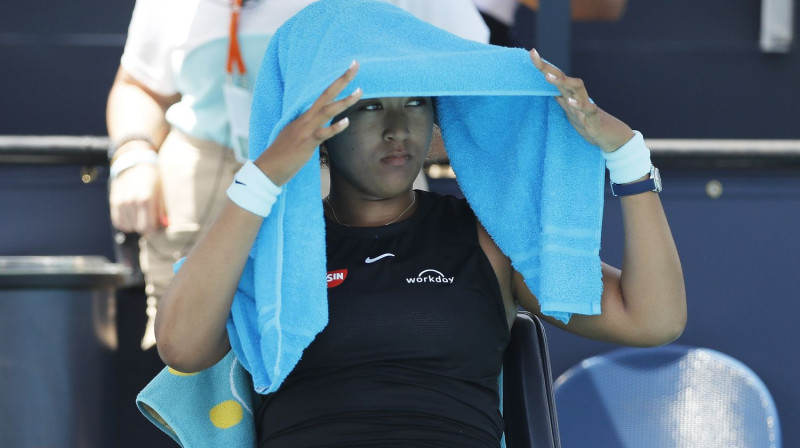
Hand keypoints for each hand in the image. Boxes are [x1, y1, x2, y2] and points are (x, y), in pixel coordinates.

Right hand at [109, 162, 165, 233]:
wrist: (136, 162)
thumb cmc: (154, 178)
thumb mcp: (163, 191)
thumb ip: (163, 210)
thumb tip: (164, 226)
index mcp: (146, 199)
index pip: (148, 227)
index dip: (154, 229)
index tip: (157, 224)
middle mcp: (131, 201)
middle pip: (138, 229)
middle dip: (145, 227)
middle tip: (150, 219)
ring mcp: (120, 201)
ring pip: (127, 227)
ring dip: (134, 225)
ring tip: (140, 215)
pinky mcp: (113, 201)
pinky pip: (118, 222)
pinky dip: (125, 222)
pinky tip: (132, 215)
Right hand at [255, 61, 362, 184]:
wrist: (268, 169)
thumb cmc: (283, 155)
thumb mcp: (296, 136)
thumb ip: (308, 128)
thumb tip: (321, 126)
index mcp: (304, 117)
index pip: (323, 95)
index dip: (337, 83)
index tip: (349, 69)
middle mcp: (305, 119)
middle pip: (326, 95)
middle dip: (342, 80)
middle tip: (355, 65)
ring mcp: (306, 130)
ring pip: (327, 111)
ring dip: (344, 101)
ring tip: (359, 91)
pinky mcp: (306, 144)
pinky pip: (322, 134)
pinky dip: (335, 128)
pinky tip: (346, 122)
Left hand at [530, 49, 633, 151]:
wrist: (610, 135)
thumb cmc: (588, 122)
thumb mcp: (571, 112)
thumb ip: (562, 101)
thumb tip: (552, 92)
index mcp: (570, 95)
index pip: (556, 77)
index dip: (544, 66)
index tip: (532, 52)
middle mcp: (577, 97)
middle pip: (564, 78)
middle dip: (549, 69)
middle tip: (536, 59)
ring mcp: (585, 107)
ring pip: (576, 89)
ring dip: (562, 81)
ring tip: (547, 76)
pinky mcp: (593, 120)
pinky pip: (588, 109)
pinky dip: (580, 105)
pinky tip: (570, 101)